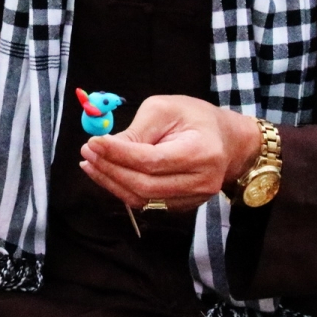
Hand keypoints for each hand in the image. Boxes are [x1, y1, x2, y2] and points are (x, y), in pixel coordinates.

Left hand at [78, 95, 263, 211]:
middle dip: (110, 170)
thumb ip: (138, 130)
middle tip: (88, 153)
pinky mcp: (183, 206)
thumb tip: (105, 146)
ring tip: (90, 163)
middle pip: (145, 185)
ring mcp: (193, 198)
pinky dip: (123, 189)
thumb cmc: (197, 118)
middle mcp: (201, 181)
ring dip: (111, 182)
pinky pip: (147, 203)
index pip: (152, 160)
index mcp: (201, 152)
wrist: (228, 143)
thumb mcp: (167, 109)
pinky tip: (107, 174)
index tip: (93, 142)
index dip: (119, 154)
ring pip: (143, 199)